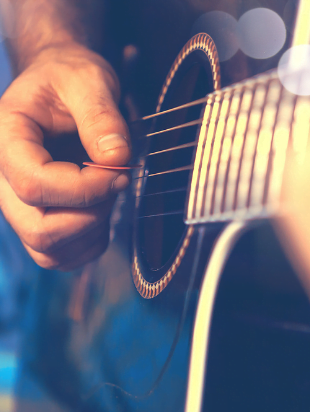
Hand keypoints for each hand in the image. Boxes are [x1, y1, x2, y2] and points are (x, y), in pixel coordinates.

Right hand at [0, 43, 130, 269]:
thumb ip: (101, 116)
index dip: (85, 187)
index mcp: (6, 138)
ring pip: (48, 250)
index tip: (118, 170)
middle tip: (117, 181)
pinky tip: (103, 210)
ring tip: (108, 192)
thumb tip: (116, 157)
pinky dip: (90, 243)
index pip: (33, 184)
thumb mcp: (89, 80)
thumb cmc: (69, 79)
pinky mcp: (38, 218)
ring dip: (92, 231)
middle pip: (38, 229)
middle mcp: (3, 178)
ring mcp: (18, 203)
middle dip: (91, 214)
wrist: (62, 84)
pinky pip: (60, 256)